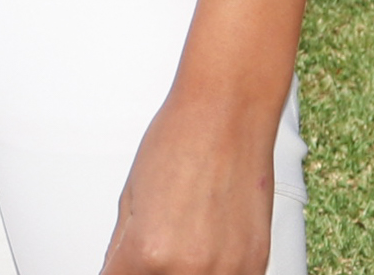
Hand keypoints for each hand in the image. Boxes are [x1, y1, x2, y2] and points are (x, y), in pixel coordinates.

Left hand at [99, 92, 276, 274]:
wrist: (228, 113)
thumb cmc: (180, 141)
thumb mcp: (130, 198)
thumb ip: (123, 246)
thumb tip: (118, 269)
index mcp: (148, 252)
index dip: (119, 272)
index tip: (121, 266)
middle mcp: (190, 268)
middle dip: (148, 269)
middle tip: (154, 246)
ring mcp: (227, 270)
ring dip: (181, 269)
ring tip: (182, 241)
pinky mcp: (255, 264)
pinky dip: (213, 270)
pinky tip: (206, 247)